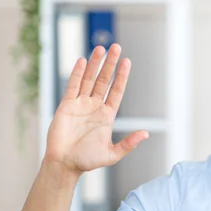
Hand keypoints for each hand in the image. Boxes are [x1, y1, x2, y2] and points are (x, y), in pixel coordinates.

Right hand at [43, 43, 148, 174]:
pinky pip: (73, 86)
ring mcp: (80, 104)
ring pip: (89, 79)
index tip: (127, 62)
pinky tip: (82, 60)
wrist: (65, 164)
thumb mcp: (113, 154)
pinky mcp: (66, 105)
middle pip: (104, 80)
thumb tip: (146, 134)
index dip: (122, 77)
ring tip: (101, 48)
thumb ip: (128, 144)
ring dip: (95, 64)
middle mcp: (95, 106)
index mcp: (107, 115)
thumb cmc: (87, 160)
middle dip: (110, 64)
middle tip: (116, 47)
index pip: (117, 91)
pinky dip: (77, 73)